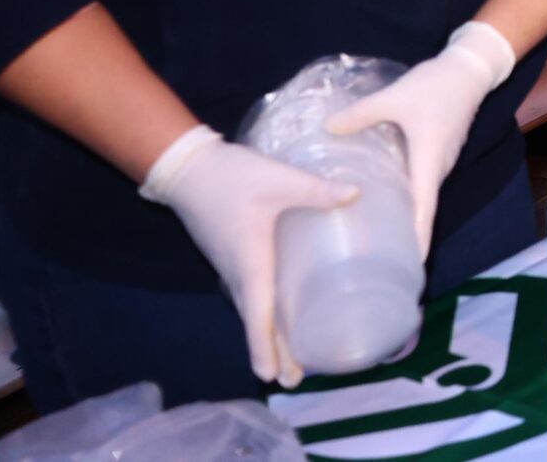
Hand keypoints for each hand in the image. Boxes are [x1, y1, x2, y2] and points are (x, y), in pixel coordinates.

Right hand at [140, 125, 357, 388]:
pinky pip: (250, 293)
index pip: (258, 314)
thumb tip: (357, 195)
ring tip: (288, 359)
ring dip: (268, 335)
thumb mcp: (279, 180)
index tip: (271, 376)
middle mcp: (238, 272)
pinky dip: (263, 313)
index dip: (265, 346)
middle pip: (256, 320)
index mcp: (250, 262)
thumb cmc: (232, 177)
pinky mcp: (232, 255)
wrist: (188, 167)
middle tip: (292, 379)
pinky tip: (279, 313)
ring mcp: (232, 266)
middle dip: (273, 351)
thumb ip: (317, 189)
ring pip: (252, 308)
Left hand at [327, 22, 515, 256]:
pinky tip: (385, 198)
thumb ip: (361, 114)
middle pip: (423, 211)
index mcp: (428, 161)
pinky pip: (421, 183)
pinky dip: (408, 198)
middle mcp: (437, 169)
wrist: (468, 70)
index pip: (424, 211)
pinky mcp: (438, 153)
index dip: (418, 240)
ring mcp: (440, 162)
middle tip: (380, 261)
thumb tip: (326, 129)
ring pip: (421, 197)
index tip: (411, 268)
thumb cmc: (435, 86)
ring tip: (379, 237)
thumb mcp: (394, 97)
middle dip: (407, 237)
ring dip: (407, 218)